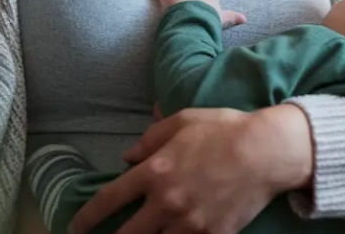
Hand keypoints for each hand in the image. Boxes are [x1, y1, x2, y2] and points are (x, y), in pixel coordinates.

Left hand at [69, 105, 313, 233]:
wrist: (268, 151)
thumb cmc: (225, 129)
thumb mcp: (182, 121)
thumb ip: (150, 139)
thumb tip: (127, 158)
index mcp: (155, 171)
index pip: (109, 200)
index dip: (87, 217)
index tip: (76, 227)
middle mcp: (167, 201)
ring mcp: (190, 223)